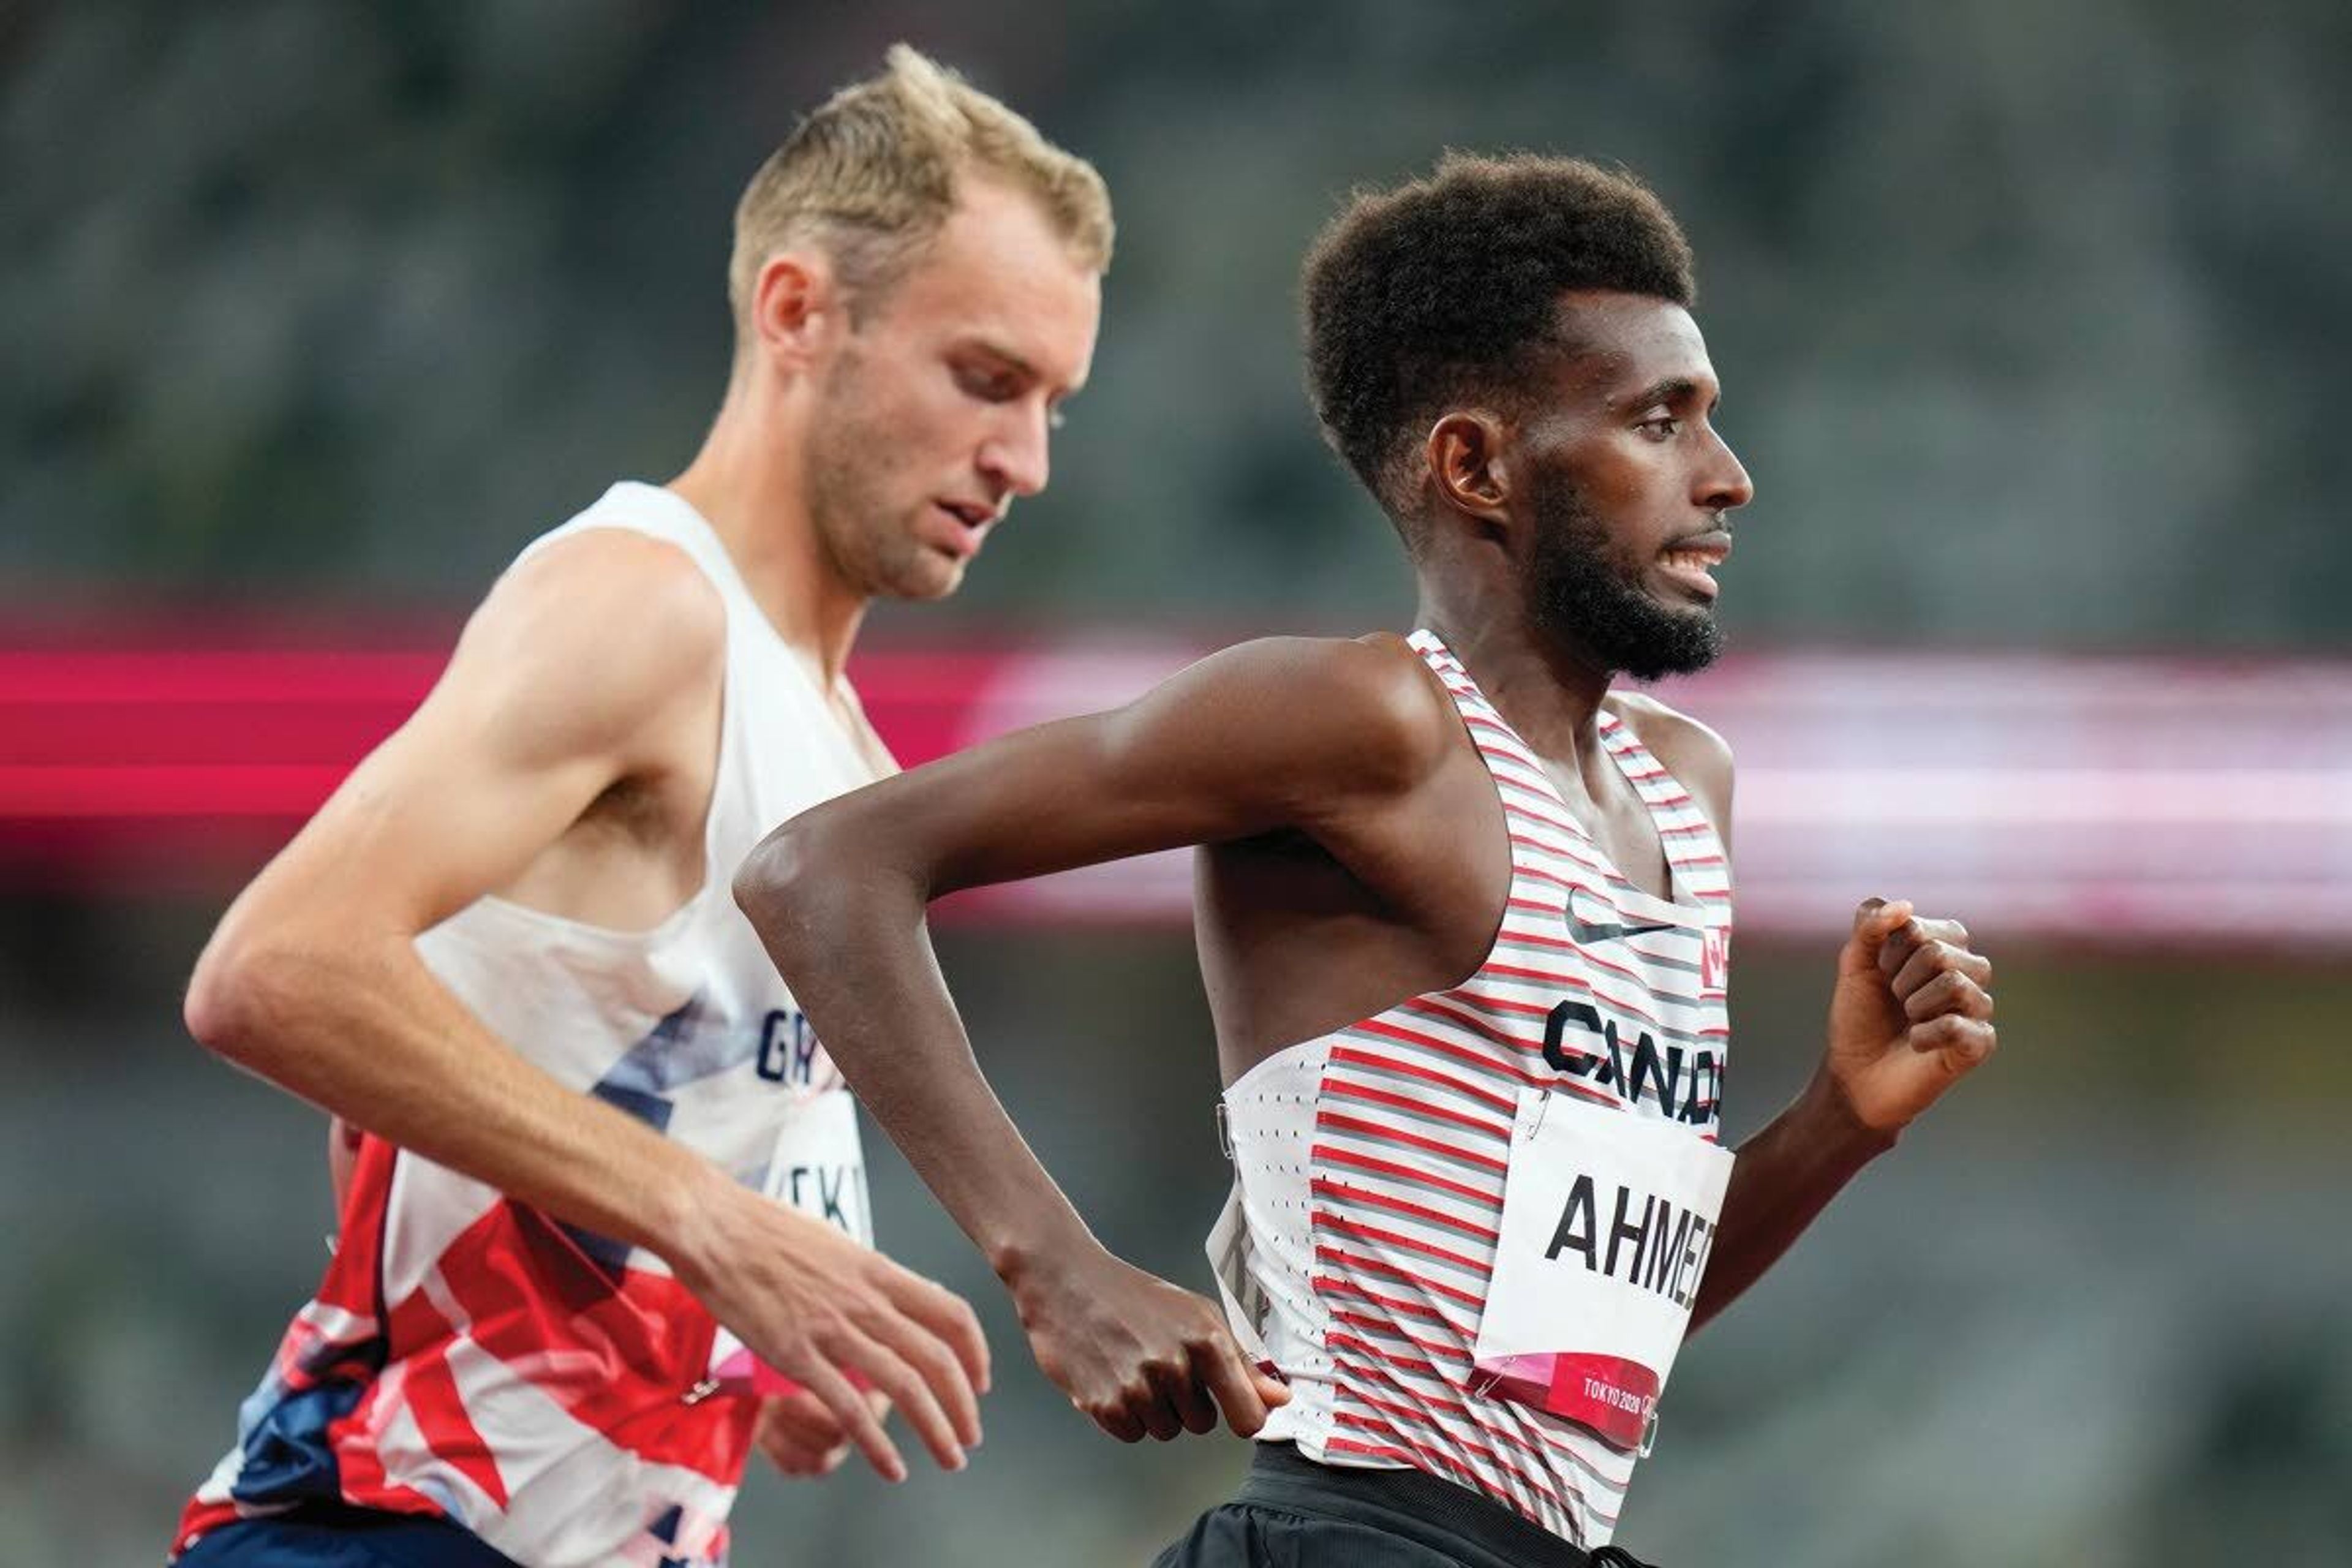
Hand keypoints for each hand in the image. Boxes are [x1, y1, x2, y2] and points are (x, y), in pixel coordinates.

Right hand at [671, 1187, 988, 1482]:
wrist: (714, 1226)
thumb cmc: (765, 1230)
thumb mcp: (834, 1244)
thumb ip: (863, 1277)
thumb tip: (886, 1296)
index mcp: (878, 1271)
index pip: (951, 1314)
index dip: (976, 1353)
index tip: (980, 1381)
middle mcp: (865, 1301)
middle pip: (937, 1358)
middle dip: (963, 1405)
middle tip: (971, 1435)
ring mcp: (832, 1329)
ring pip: (904, 1386)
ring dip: (936, 1430)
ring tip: (951, 1458)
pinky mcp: (795, 1356)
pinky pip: (849, 1409)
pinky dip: (878, 1445)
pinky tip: (892, 1468)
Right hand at [1008, 1244, 1289, 1442]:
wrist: (1068, 1282)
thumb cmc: (1135, 1296)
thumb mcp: (1198, 1316)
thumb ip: (1242, 1363)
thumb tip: (1280, 1400)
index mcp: (1206, 1340)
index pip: (1247, 1416)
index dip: (1243, 1416)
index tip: (1234, 1408)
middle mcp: (1174, 1365)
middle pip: (1203, 1424)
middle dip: (1187, 1401)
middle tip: (1162, 1363)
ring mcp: (1137, 1387)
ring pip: (1166, 1431)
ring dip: (1155, 1409)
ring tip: (1134, 1366)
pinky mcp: (1103, 1405)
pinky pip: (1132, 1434)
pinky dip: (1125, 1415)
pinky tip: (1114, 1378)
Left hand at [1823, 897, 1997, 1134]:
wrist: (1854, 1074)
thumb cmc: (1859, 1017)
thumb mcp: (1854, 963)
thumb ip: (1870, 925)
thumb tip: (1905, 904)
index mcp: (1943, 946)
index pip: (1920, 927)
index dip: (1889, 951)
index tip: (1880, 973)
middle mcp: (1967, 973)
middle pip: (1939, 953)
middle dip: (1900, 978)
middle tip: (1895, 1001)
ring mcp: (1976, 1009)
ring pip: (1955, 983)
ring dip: (1914, 1004)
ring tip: (1907, 1020)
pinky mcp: (1979, 1043)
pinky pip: (1959, 1024)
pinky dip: (1924, 1033)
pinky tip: (1916, 1042)